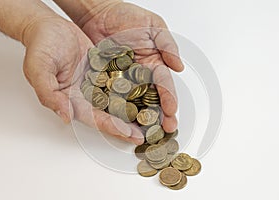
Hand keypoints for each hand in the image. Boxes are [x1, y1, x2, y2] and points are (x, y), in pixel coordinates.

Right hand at [22, 17, 143, 143]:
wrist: (50, 27)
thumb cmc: (41, 46)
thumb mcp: (38, 69)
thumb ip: (48, 93)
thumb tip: (65, 115)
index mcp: (71, 100)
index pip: (93, 118)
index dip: (111, 126)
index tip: (127, 134)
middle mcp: (86, 95)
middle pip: (109, 114)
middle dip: (127, 125)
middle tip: (147, 134)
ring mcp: (97, 83)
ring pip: (119, 100)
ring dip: (134, 111)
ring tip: (153, 120)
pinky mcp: (106, 71)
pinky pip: (122, 81)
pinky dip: (134, 89)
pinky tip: (148, 94)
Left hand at [80, 2, 183, 132]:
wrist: (99, 13)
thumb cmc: (127, 16)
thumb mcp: (154, 26)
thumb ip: (167, 45)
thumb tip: (178, 67)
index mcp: (155, 63)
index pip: (164, 85)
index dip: (169, 99)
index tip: (172, 112)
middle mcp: (141, 75)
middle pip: (152, 99)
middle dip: (159, 116)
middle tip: (164, 131)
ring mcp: (124, 80)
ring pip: (134, 103)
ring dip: (140, 119)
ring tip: (144, 133)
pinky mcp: (107, 81)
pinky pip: (112, 97)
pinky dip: (117, 110)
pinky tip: (121, 122)